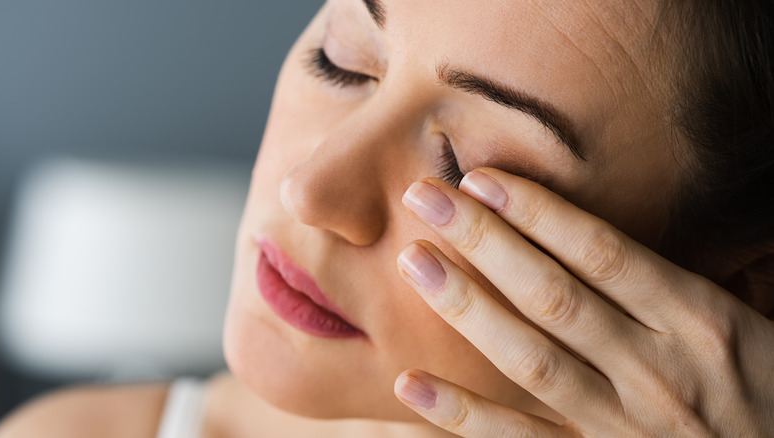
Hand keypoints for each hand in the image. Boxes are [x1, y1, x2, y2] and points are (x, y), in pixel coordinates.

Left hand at [394, 168, 773, 436]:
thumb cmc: (758, 389)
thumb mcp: (738, 324)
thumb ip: (664, 285)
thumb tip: (580, 234)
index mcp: (698, 320)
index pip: (601, 253)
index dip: (536, 212)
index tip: (481, 178)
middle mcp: (657, 369)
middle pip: (553, 295)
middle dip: (484, 241)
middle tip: (424, 198)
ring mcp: (624, 425)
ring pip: (531, 359)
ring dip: (467, 308)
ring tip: (414, 262)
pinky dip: (462, 414)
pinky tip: (410, 382)